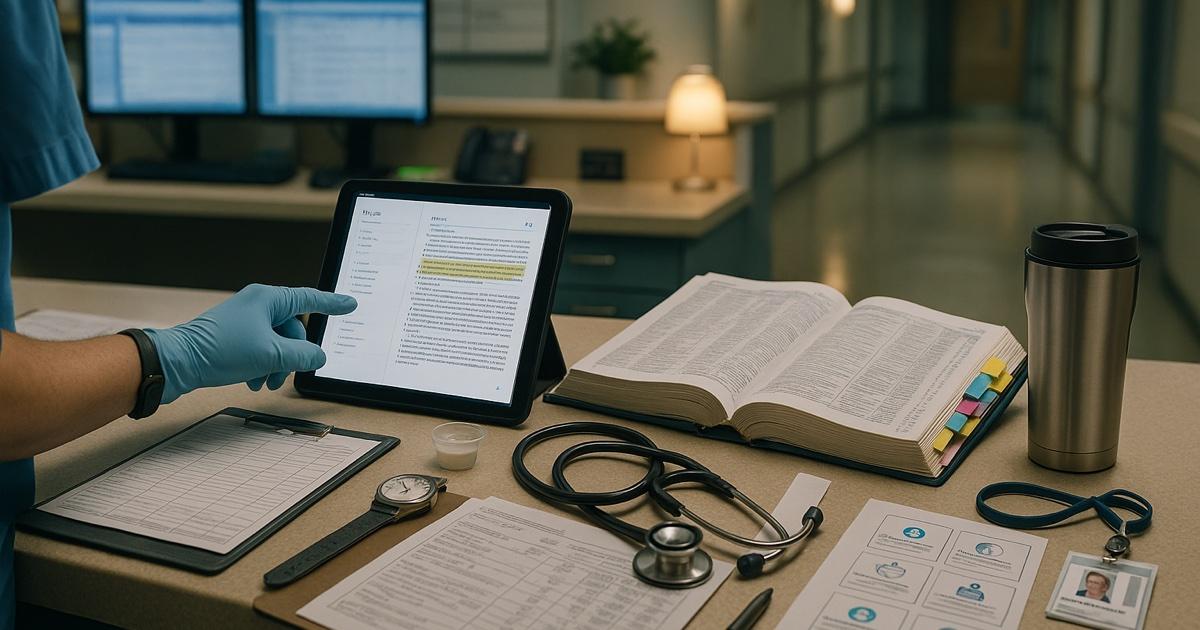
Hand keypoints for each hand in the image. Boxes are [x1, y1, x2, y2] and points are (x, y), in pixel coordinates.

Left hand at [145, 284, 356, 403]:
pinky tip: (251, 381)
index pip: (310, 298)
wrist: (176, 362)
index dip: (333, 303)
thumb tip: (317, 356)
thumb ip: (302, 355)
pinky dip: (261, 366)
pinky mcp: (233, 336)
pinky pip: (260, 349)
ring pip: (276, 343)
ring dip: (275, 365)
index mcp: (268, 299)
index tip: (350, 304)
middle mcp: (257, 305)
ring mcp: (244, 320)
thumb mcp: (270, 355)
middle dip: (292, 355)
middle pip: (293, 329)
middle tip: (283, 373)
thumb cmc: (219, 350)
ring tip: (263, 382)